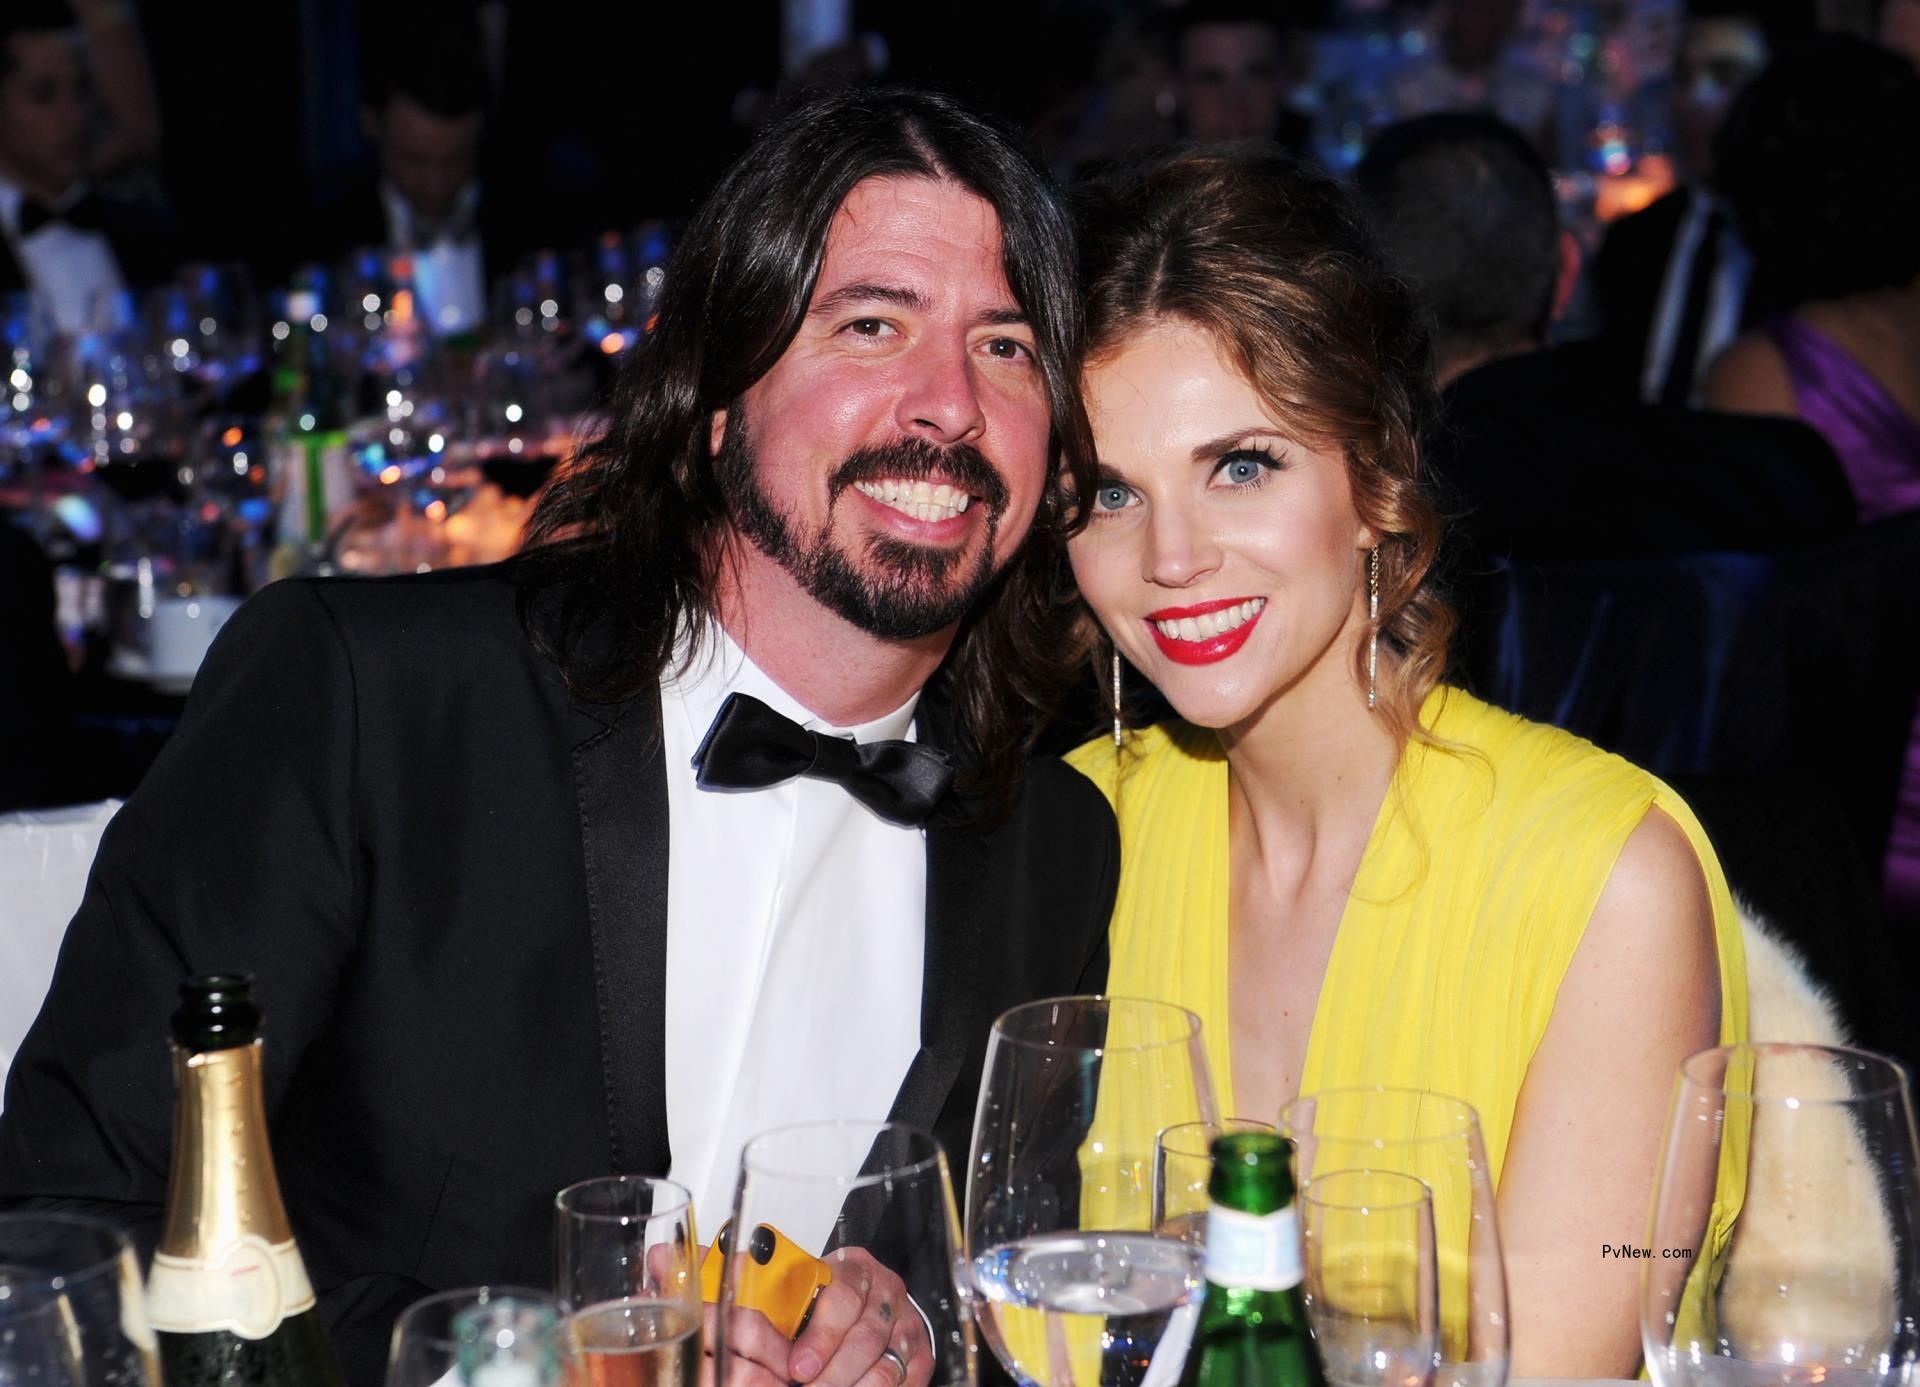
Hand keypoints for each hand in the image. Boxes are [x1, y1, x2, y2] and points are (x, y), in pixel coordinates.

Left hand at [705, 1247, 932, 1386]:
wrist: (867, 1307)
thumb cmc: (813, 1299)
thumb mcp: (769, 1282)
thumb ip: (718, 1272)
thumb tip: (661, 1257)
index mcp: (850, 1267)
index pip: (842, 1295)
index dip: (820, 1335)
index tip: (795, 1366)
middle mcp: (882, 1290)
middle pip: (864, 1335)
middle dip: (832, 1372)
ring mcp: (904, 1321)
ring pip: (885, 1362)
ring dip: (853, 1386)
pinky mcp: (919, 1351)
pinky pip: (907, 1376)